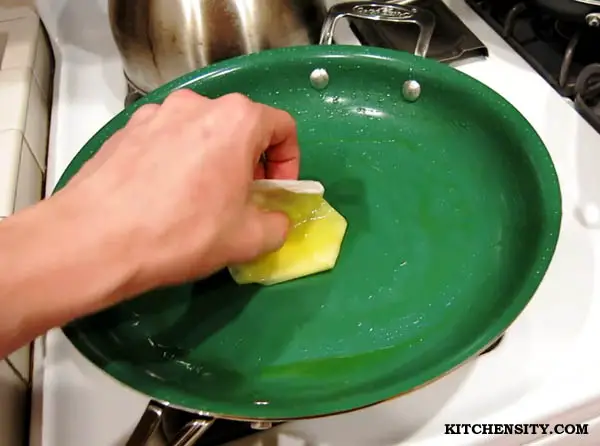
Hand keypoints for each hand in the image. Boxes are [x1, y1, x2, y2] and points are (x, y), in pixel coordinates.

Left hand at [55, 90, 299, 295]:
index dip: (289, 162)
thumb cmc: (182, 232)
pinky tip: (163, 196)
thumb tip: (275, 220)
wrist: (96, 239)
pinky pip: (166, 140)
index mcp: (236, 120)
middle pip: (240, 127)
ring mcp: (156, 113)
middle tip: (241, 200)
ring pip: (201, 132)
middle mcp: (197, 104)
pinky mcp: (125, 129)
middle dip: (250, 162)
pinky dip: (177, 161)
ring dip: (213, 160)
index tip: (275, 192)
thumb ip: (277, 224)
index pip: (282, 127)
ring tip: (199, 200)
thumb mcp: (248, 239)